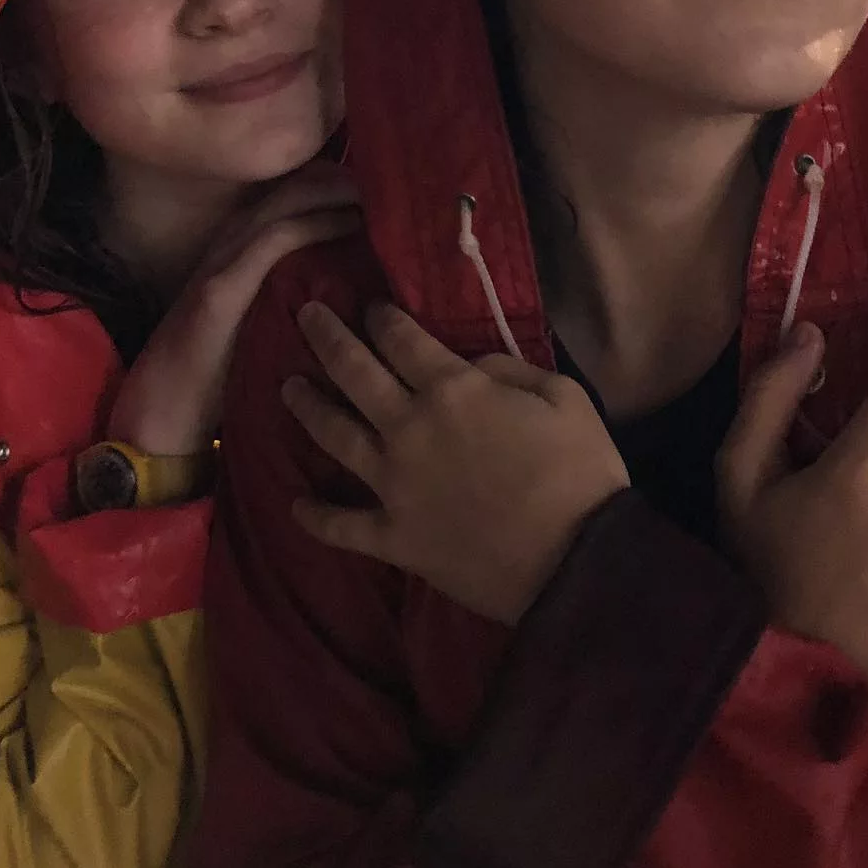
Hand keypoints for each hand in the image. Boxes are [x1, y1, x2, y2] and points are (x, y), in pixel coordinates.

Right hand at [107, 163, 359, 456]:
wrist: (162, 419)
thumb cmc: (217, 382)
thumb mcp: (264, 326)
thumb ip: (294, 298)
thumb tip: (351, 286)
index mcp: (237, 254)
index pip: (286, 200)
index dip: (329, 186)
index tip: (376, 185)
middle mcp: (228, 247)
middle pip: (289, 191)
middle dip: (337, 179)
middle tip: (385, 177)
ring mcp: (221, 264)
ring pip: (282, 205)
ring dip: (331, 192)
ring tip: (375, 188)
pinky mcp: (220, 290)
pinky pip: (271, 241)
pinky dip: (312, 224)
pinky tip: (347, 219)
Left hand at [285, 302, 630, 625]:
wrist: (576, 560)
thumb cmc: (579, 472)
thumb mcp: (563, 397)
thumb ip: (510, 370)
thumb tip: (471, 366)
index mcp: (452, 389)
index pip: (401, 338)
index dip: (382, 317)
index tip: (371, 307)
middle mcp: (409, 428)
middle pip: (353, 372)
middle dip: (326, 337)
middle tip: (306, 316)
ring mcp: (394, 485)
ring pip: (334, 436)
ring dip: (307, 408)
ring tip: (287, 388)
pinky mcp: (394, 537)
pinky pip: (343, 525)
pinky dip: (315, 517)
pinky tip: (295, 506)